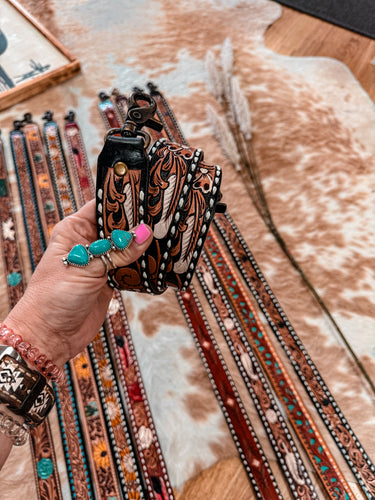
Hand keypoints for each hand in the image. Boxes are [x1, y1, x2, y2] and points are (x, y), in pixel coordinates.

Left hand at [5, 200, 152, 365]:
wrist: (49, 337)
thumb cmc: (53, 298)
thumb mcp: (86, 270)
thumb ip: (116, 252)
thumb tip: (145, 233)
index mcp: (75, 230)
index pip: (103, 206)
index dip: (124, 199)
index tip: (149, 196)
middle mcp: (89, 242)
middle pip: (119, 225)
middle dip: (139, 223)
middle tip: (166, 217)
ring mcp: (101, 261)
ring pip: (128, 247)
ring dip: (145, 245)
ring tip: (170, 235)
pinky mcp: (111, 279)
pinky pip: (132, 267)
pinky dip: (145, 265)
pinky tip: (161, 259)